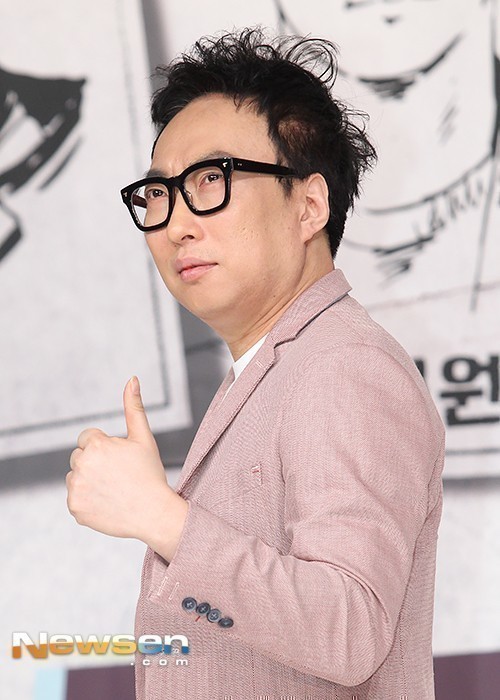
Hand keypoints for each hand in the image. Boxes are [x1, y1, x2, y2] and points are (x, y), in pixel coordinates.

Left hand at [67, 376, 187, 558]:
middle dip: (95, 463)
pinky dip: (88, 500)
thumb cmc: (150, 474)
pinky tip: (107, 503)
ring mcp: (76, 487)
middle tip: (118, 476)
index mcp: (96, 444)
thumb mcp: (143, 438)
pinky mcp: (74, 507)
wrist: (154, 514)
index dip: (106, 448)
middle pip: (79, 456)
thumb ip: (133, 407)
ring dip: (89, 480)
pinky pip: (75, 498)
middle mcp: (81, 464)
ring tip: (113, 489)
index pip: (88, 439)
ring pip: (75, 477)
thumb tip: (132, 378)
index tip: (120, 460)